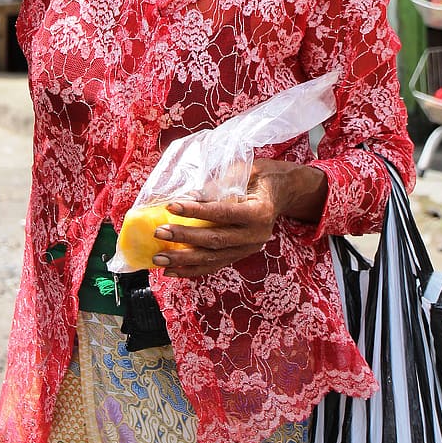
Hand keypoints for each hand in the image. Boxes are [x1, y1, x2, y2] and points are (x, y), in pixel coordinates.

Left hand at [151, 158, 328, 278]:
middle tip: (159, 233)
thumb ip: (218, 184)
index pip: (223, 212)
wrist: (283, 193)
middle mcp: (256, 235)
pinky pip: (215, 265)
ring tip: (158, 259)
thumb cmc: (261, 177)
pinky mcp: (241, 255)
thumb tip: (187, 196)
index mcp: (259, 211)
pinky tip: (172, 271)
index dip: (196, 211)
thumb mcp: (244, 171)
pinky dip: (192, 270)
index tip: (171, 206)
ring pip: (213, 258)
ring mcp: (249, 248)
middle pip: (216, 240)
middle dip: (184, 238)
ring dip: (183, 260)